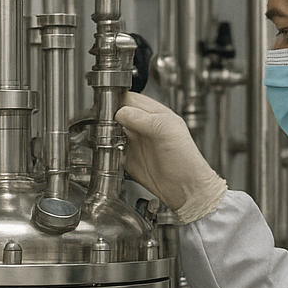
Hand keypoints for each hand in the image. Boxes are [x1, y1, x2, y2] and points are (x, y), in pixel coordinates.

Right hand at [116, 91, 227, 223]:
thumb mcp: (166, 130)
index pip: (130, 100)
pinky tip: (107, 151)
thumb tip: (120, 112)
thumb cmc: (185, 160)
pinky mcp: (129, 160)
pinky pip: (111, 151)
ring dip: (104, 134)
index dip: (117, 100)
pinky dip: (105, 151)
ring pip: (112, 132)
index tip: (106, 106)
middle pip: (117, 115)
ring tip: (104, 137)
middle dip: (106, 117)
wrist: (185, 188)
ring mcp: (135, 143)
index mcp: (155, 114)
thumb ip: (142, 119)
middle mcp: (144, 127)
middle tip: (101, 123)